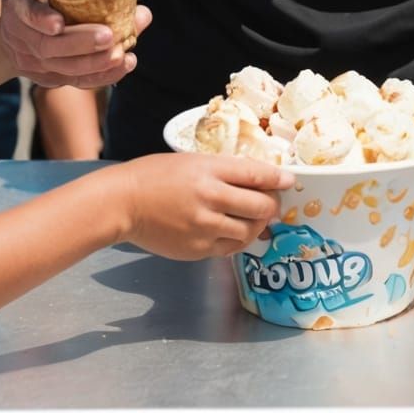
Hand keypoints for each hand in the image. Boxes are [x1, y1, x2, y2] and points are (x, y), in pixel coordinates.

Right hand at [0, 0, 150, 88]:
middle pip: (24, 16)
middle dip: (62, 32)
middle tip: (103, 35)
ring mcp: (20, 10)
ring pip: (39, 45)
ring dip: (78, 54)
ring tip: (117, 52)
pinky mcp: (35, 34)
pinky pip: (54, 61)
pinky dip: (86, 69)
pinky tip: (118, 66)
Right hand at [114, 154, 291, 259]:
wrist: (123, 202)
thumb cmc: (155, 175)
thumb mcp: (191, 161)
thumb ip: (223, 172)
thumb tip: (256, 183)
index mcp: (208, 171)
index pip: (254, 175)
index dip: (277, 179)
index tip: (290, 181)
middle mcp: (210, 199)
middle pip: (259, 206)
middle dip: (272, 205)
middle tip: (272, 202)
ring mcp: (204, 228)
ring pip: (249, 232)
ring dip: (257, 226)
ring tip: (255, 219)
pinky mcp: (197, 251)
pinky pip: (229, 249)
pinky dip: (237, 240)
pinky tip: (233, 231)